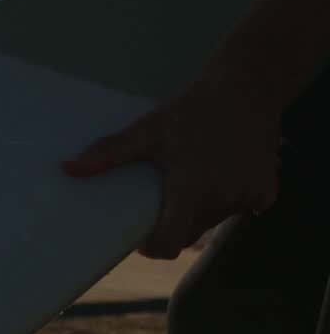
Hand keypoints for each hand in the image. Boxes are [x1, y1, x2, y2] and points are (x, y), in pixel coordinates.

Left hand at [62, 70, 283, 259]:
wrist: (248, 87)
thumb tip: (66, 168)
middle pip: (190, 232)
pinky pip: (240, 208)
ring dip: (199, 212)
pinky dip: (226, 200)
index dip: (152, 246)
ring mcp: (249, 198)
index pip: (170, 244)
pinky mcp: (267, 191)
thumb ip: (108, 154)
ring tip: (186, 184)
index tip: (140, 237)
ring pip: (214, 221)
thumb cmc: (192, 110)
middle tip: (158, 202)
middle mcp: (223, 201)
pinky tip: (217, 175)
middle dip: (172, 225)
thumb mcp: (147, 131)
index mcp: (192, 192)